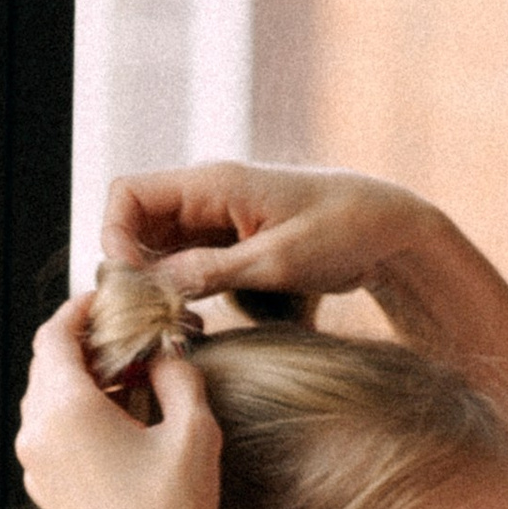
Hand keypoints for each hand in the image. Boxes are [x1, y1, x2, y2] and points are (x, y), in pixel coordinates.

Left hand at [15, 299, 232, 508]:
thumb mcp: (194, 432)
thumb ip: (178, 376)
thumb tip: (165, 353)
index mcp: (65, 409)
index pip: (54, 334)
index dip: (80, 310)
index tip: (107, 302)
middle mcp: (38, 433)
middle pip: (48, 364)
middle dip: (86, 344)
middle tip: (130, 339)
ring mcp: (36, 466)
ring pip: (47, 399)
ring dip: (83, 380)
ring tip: (132, 381)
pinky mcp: (47, 491)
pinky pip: (53, 434)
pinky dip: (79, 415)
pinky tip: (122, 423)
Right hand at [103, 160, 437, 316]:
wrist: (391, 230)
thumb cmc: (344, 231)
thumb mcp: (279, 260)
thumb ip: (214, 271)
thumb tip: (155, 284)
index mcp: (213, 183)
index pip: (128, 195)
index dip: (116, 238)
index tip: (135, 286)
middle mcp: (206, 198)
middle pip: (136, 227)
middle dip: (135, 272)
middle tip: (154, 318)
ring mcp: (216, 222)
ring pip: (158, 252)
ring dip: (159, 289)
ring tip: (179, 326)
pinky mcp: (230, 246)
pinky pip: (187, 267)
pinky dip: (184, 294)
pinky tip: (200, 322)